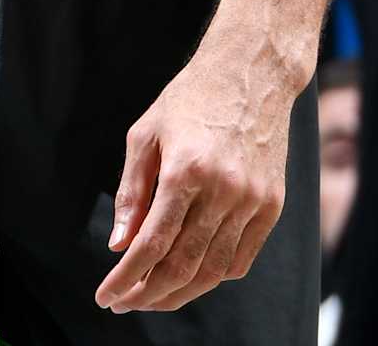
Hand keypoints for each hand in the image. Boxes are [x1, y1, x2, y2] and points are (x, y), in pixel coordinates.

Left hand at [94, 39, 292, 314]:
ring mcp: (252, 201)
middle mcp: (223, 190)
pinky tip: (190, 278)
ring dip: (179, 293)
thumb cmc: (188, 99)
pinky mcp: (272, 206)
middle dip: (148, 294)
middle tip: (124, 303)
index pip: (152, 242)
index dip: (127, 276)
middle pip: (183, 265)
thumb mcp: (144, 134)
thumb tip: (120, 244)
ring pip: (213, 270)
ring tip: (151, 298)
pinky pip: (241, 258)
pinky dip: (213, 276)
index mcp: (185, 169)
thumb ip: (132, 191)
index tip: (106, 295)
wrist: (249, 74)